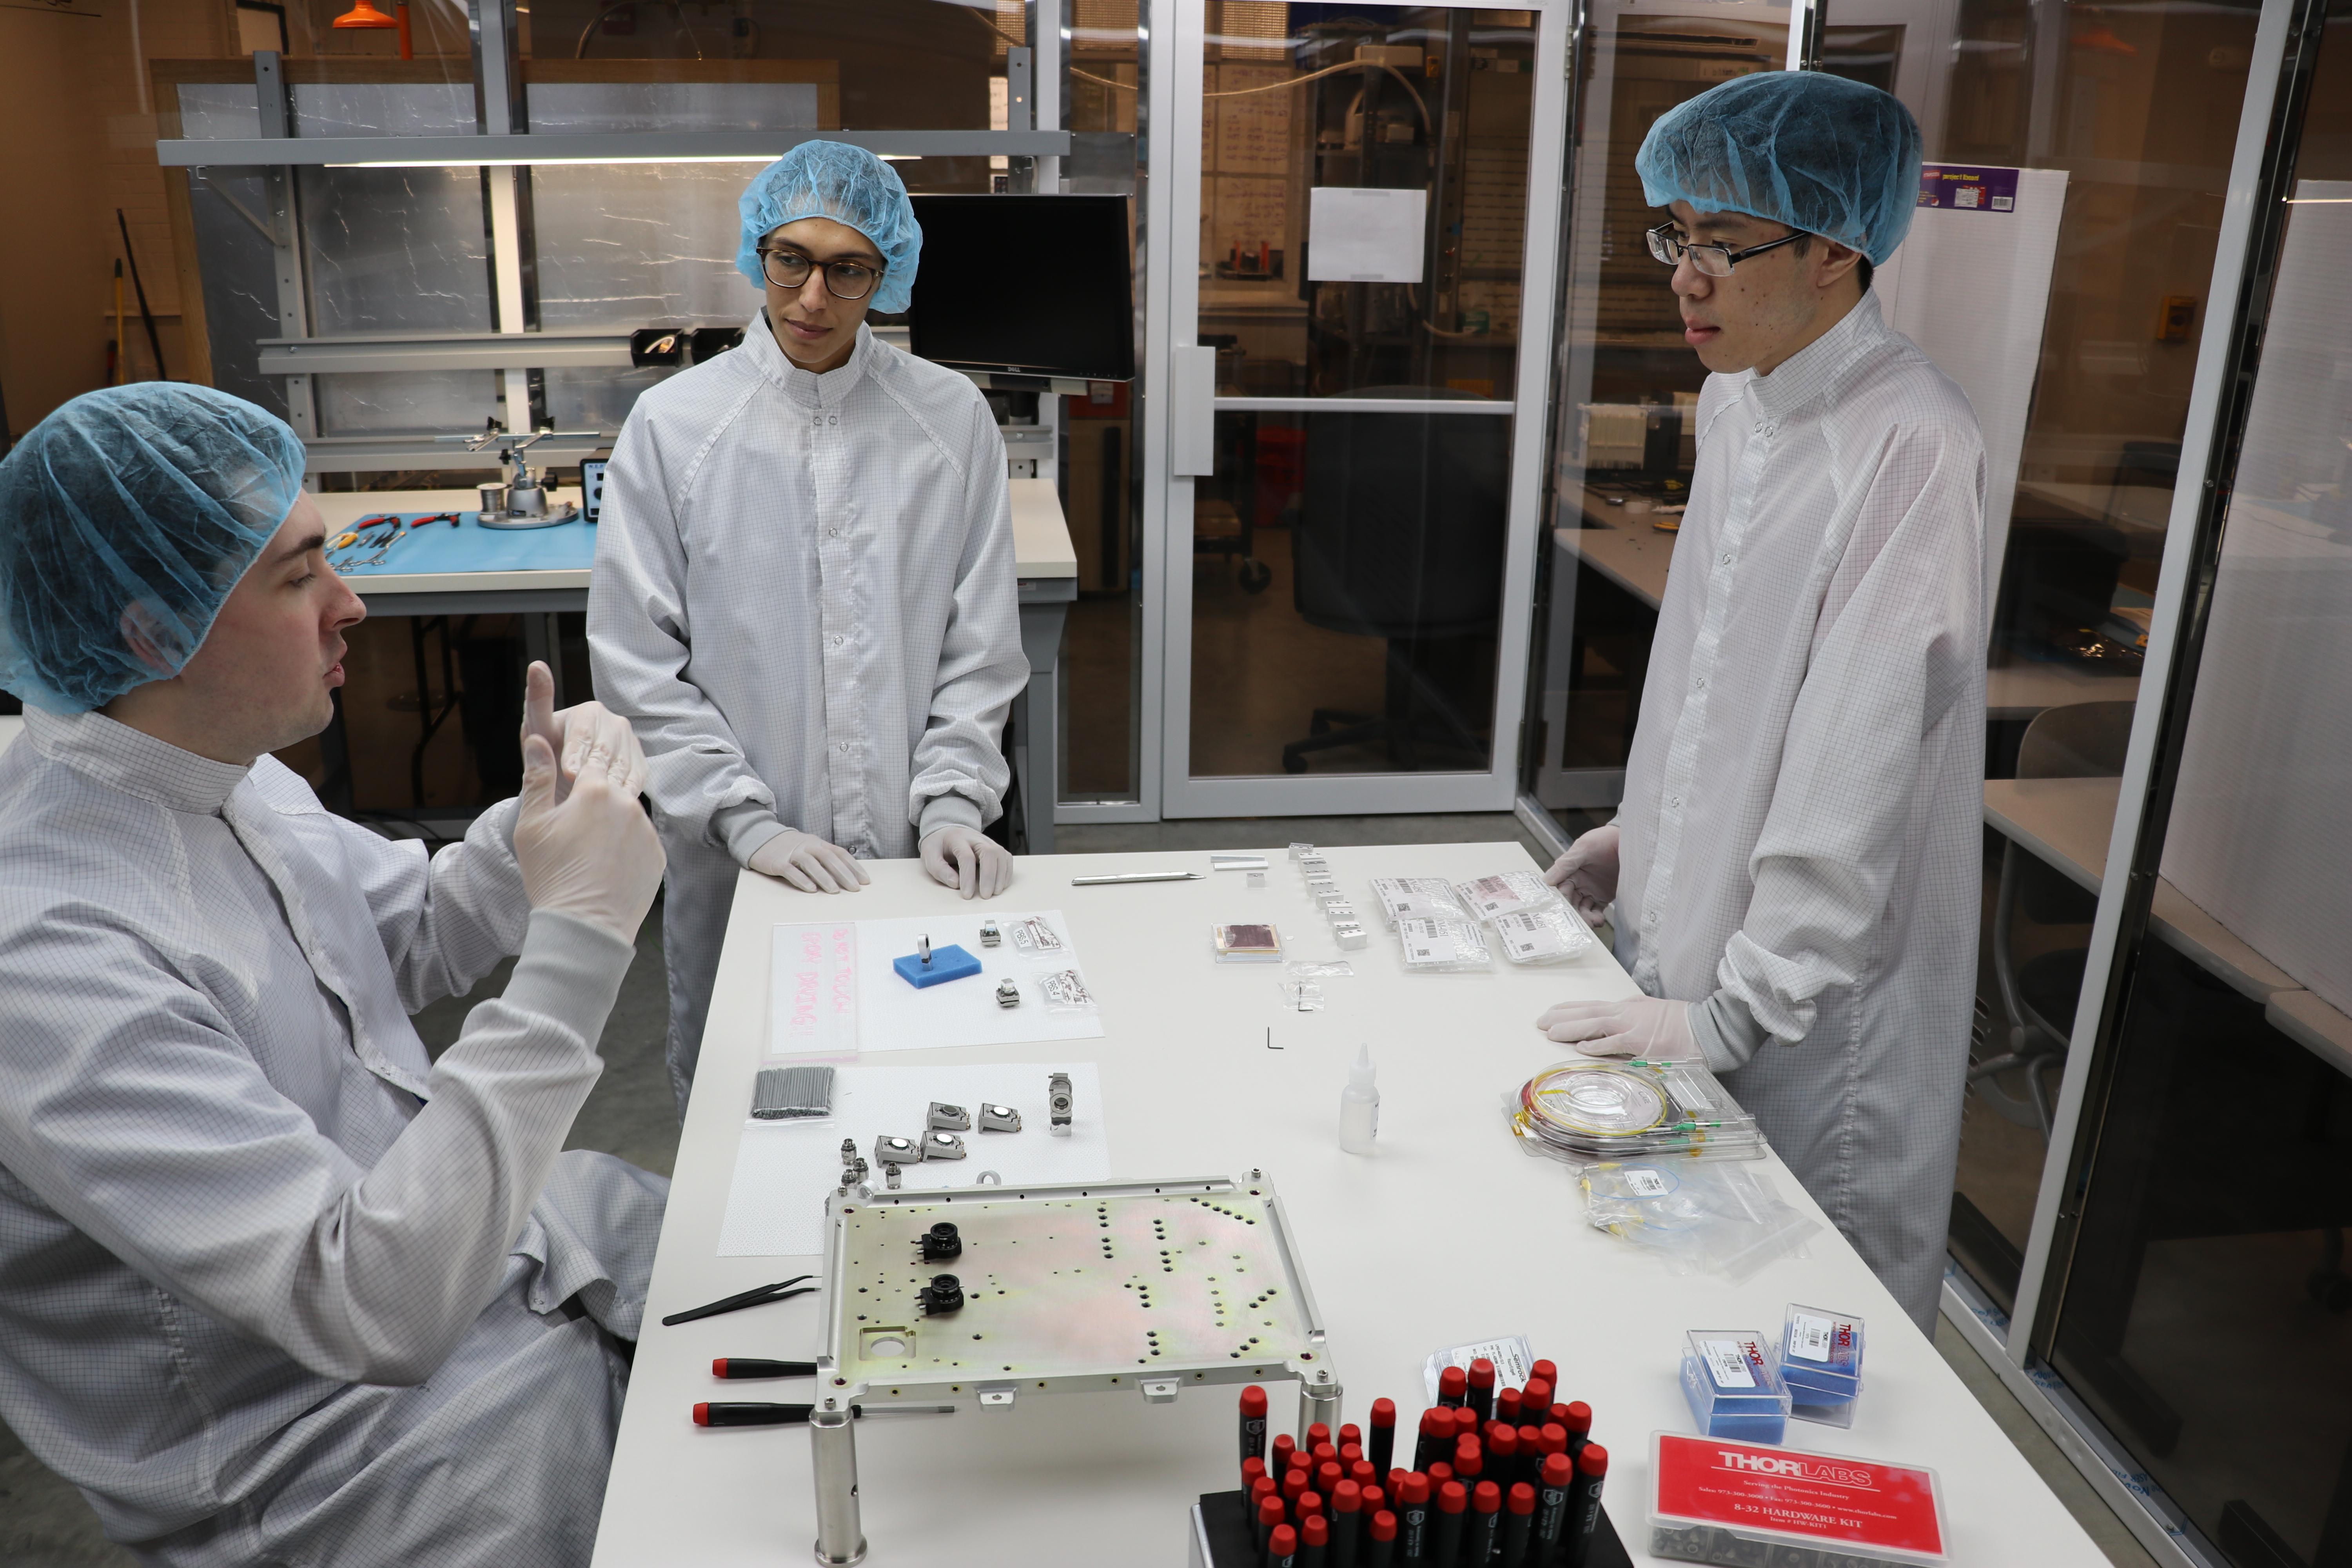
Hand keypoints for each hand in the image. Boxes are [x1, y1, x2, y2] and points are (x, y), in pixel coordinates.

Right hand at [512, 724, 665, 942]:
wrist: (584, 926)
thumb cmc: (552, 877)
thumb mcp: (532, 825)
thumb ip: (538, 778)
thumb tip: (537, 740)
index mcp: (595, 791)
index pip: (591, 755)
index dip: (579, 761)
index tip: (572, 770)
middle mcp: (628, 804)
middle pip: (615, 778)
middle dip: (598, 785)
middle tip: (581, 810)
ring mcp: (646, 830)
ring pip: (630, 809)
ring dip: (614, 815)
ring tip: (591, 842)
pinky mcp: (657, 853)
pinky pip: (642, 837)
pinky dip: (627, 842)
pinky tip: (608, 860)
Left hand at [519, 661, 646, 804]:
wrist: (560, 781)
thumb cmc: (546, 752)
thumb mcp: (537, 729)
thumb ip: (538, 701)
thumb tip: (536, 665)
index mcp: (589, 712)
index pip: (585, 733)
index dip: (576, 754)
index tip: (568, 773)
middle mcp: (614, 724)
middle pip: (606, 753)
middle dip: (590, 775)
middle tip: (577, 793)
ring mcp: (630, 745)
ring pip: (622, 769)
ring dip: (605, 787)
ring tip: (589, 803)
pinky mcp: (640, 764)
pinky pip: (635, 781)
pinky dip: (620, 794)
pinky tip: (606, 803)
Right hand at [749, 830, 870, 893]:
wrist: (761, 839)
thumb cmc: (791, 848)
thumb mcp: (810, 848)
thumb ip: (825, 858)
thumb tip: (846, 875)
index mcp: (818, 843)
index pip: (840, 853)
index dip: (853, 866)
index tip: (865, 880)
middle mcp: (808, 846)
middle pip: (829, 858)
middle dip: (843, 874)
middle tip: (854, 888)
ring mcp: (792, 853)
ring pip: (811, 864)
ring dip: (825, 878)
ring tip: (835, 891)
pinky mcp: (778, 862)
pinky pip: (791, 871)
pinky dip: (802, 880)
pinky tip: (811, 889)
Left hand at [921, 825, 1012, 899]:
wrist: (947, 832)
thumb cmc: (939, 846)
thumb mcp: (930, 856)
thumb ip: (939, 869)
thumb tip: (956, 883)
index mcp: (957, 839)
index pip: (966, 857)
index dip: (968, 877)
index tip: (967, 895)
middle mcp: (975, 838)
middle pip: (989, 852)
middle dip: (989, 876)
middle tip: (985, 895)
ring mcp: (987, 841)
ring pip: (1001, 854)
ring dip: (1000, 875)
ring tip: (994, 893)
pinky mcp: (995, 847)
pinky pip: (1006, 857)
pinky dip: (1007, 872)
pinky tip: (1001, 885)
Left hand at [1535, 995, 1697, 1060]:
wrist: (1707, 1027)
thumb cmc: (1683, 1022)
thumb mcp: (1653, 1011)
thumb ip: (1634, 1012)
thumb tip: (1619, 1016)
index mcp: (1629, 1007)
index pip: (1593, 1006)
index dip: (1570, 1009)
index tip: (1552, 1012)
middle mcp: (1627, 1013)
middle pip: (1588, 1012)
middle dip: (1561, 1016)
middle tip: (1540, 1022)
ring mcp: (1634, 1027)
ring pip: (1595, 1024)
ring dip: (1571, 1028)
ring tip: (1550, 1033)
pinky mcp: (1642, 1042)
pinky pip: (1615, 1044)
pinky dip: (1597, 1046)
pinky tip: (1581, 1048)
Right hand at [1544, 824, 1620, 924]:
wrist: (1630, 843)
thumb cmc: (1605, 840)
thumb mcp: (1583, 848)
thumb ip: (1565, 864)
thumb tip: (1547, 881)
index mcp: (1569, 872)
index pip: (1559, 890)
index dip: (1559, 901)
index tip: (1560, 912)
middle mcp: (1578, 883)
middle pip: (1569, 903)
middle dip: (1572, 914)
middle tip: (1577, 923)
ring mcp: (1590, 891)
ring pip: (1581, 909)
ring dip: (1584, 918)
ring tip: (1591, 923)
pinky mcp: (1603, 897)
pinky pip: (1595, 911)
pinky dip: (1595, 918)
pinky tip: (1598, 920)